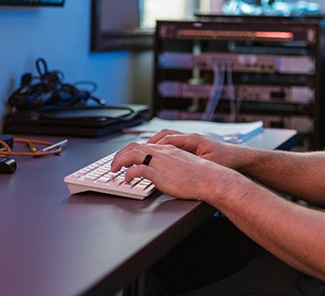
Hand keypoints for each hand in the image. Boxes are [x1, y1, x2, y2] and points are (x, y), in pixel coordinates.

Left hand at [110, 141, 233, 200]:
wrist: (211, 179)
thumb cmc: (201, 175)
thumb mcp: (185, 164)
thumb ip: (173, 164)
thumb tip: (166, 171)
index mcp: (168, 150)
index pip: (144, 145)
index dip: (130, 151)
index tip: (124, 158)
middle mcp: (162, 153)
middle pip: (134, 147)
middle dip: (120, 155)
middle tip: (114, 165)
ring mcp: (161, 163)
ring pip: (133, 155)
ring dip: (120, 162)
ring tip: (114, 170)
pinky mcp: (160, 174)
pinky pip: (138, 170)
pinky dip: (129, 174)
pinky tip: (127, 180)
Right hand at [147, 130, 241, 168]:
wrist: (239, 158)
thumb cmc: (226, 160)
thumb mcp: (207, 164)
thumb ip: (190, 164)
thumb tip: (175, 167)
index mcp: (193, 139)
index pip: (167, 138)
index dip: (151, 146)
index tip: (139, 153)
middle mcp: (191, 137)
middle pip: (164, 135)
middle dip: (148, 143)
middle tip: (134, 153)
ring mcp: (192, 140)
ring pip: (168, 138)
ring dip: (155, 145)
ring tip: (142, 155)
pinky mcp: (193, 146)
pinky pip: (174, 143)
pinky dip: (163, 148)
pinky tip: (159, 157)